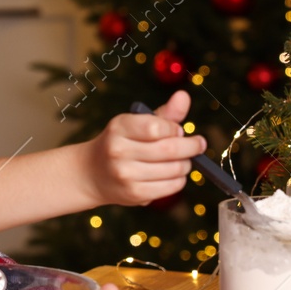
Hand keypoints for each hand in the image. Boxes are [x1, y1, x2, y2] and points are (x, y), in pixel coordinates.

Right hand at [85, 89, 204, 205]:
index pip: (156, 127)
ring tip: (182, 160)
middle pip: (169, 150)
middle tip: (198, 145)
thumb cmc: (121, 144)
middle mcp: (119, 151)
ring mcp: (126, 174)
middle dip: (191, 147)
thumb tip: (184, 96)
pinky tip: (173, 174)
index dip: (175, 129)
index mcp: (119, 128)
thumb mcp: (135, 124)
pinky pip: (171, 186)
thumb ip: (163, 114)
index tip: (180, 131)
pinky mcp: (135, 194)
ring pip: (174, 169)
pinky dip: (179, 179)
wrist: (92, 174)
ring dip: (186, 164)